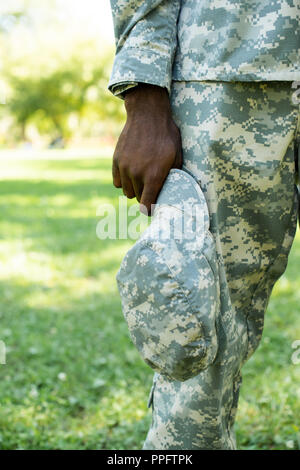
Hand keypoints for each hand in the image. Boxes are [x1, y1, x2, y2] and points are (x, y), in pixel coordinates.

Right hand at [112, 84, 182, 214]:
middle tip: (151, 186)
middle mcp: (136, 174)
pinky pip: (117, 182)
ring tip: (142, 178)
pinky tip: (131, 173)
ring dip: (134, 188)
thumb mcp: (177, 156)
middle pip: (137, 197)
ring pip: (126, 191)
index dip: (150, 209)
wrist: (148, 114)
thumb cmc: (167, 135)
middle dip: (144, 195)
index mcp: (153, 176)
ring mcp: (124, 167)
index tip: (153, 208)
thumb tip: (172, 194)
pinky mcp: (116, 161)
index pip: (146, 206)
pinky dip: (123, 180)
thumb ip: (174, 177)